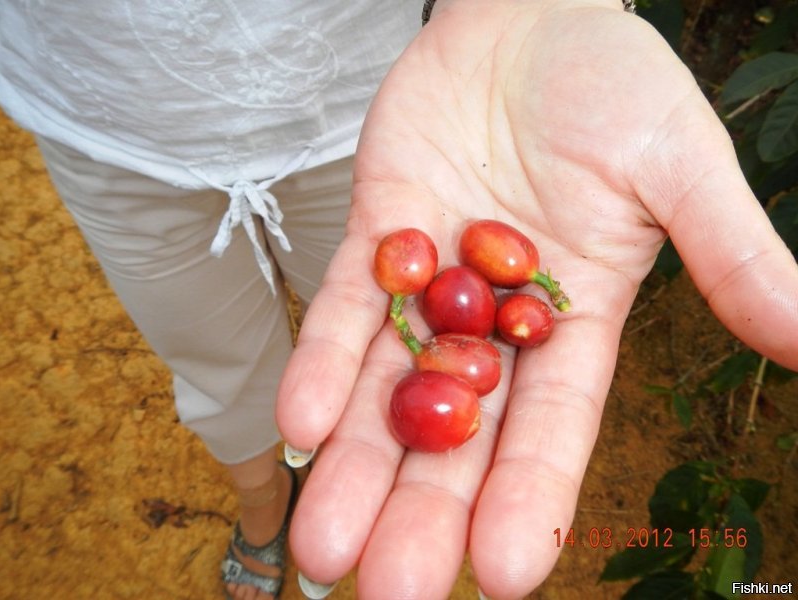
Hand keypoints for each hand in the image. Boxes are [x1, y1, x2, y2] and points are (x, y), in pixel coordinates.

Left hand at [276, 1, 797, 597]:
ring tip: (324, 545)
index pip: (554, 426)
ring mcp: (431, 286)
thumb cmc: (615, 86)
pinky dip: (323, 364)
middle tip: (390, 592)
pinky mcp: (377, 239)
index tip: (506, 576)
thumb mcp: (682, 169)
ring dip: (356, 464)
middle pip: (460, 434)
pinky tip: (299, 422)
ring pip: (389, 391)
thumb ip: (732, 256)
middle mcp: (498, 323)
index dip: (530, 497)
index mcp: (577, 321)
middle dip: (424, 512)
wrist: (529, 20)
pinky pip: (346, 312)